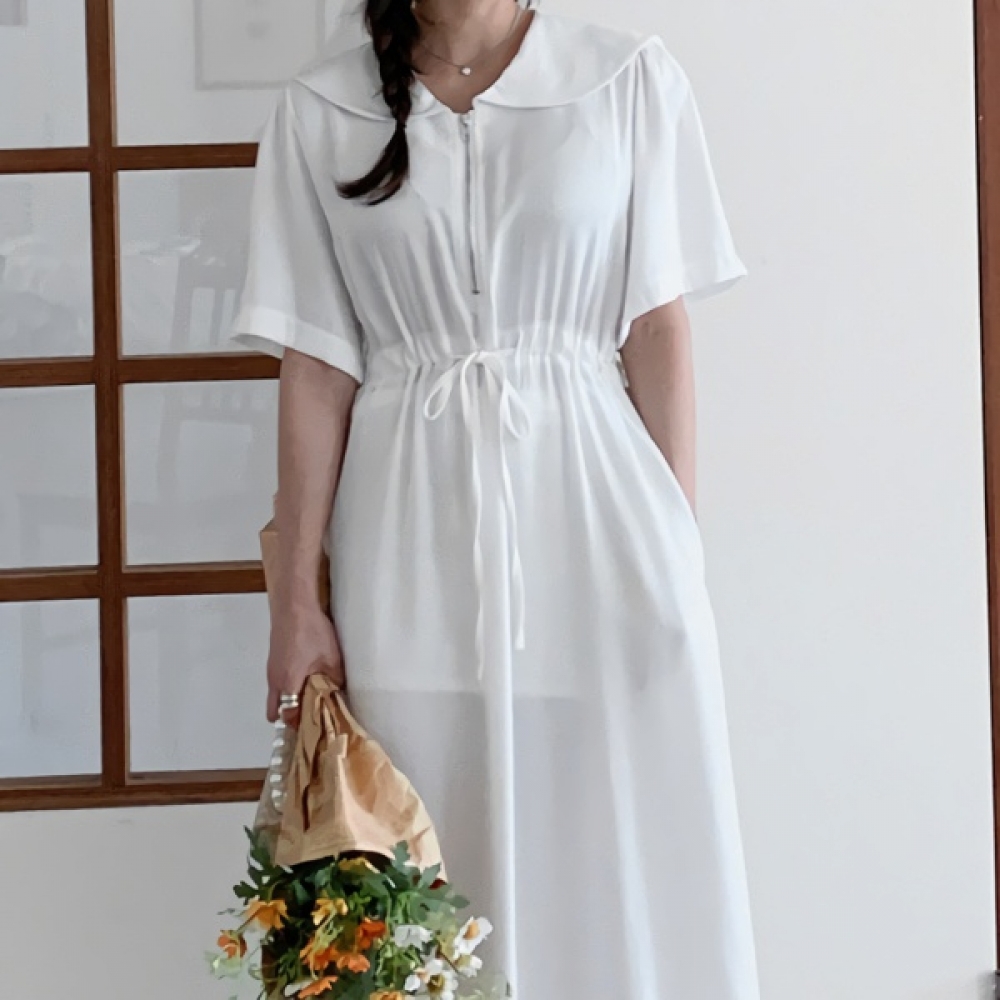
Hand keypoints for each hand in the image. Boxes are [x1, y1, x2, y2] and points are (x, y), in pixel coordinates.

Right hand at [266, 602, 344, 723]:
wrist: (293, 605)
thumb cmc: (310, 631)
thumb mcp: (332, 658)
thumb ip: (335, 680)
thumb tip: (339, 694)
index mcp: (287, 683)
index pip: (288, 716)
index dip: (301, 726)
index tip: (316, 730)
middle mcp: (275, 680)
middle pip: (277, 710)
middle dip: (292, 717)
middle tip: (311, 719)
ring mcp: (272, 670)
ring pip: (277, 697)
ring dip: (291, 701)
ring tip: (312, 701)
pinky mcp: (274, 660)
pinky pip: (278, 684)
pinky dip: (289, 688)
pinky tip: (307, 680)